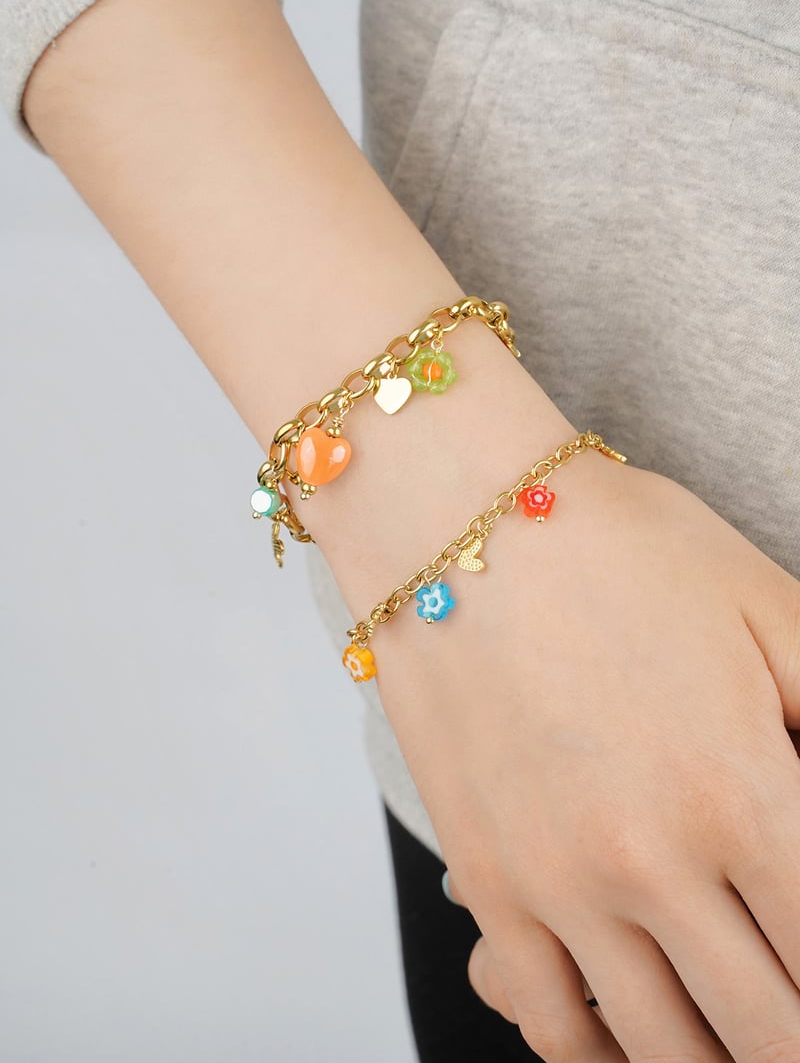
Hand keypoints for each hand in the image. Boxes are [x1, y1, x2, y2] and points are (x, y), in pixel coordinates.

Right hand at [374, 451, 799, 1061]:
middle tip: (795, 1026)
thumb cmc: (616, 545)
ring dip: (720, 1061)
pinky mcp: (489, 881)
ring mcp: (560, 881)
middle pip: (769, 1027)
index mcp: (742, 790)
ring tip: (742, 1042)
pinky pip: (553, 1025)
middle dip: (794, 1043)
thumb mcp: (768, 606)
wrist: (457, 520)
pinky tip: (632, 1045)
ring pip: (668, 1048)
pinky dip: (604, 1061)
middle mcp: (653, 859)